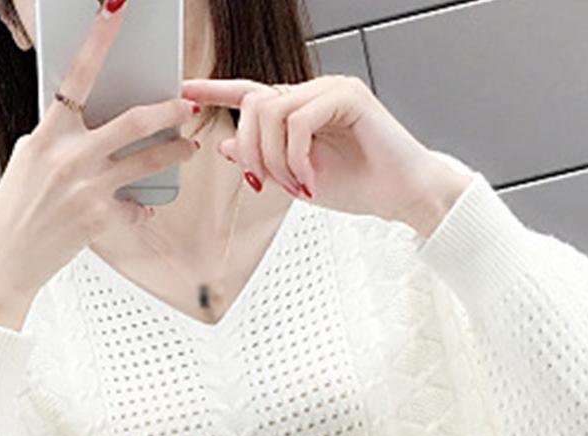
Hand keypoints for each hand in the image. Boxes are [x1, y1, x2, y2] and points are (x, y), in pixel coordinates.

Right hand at [0, 0, 199, 326]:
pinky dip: (142, 207)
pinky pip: (135, 207)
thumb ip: (57, 139)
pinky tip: (143, 207)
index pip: (77, 77)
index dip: (98, 40)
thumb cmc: (15, 212)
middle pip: (132, 121)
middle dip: (167, 110)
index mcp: (47, 135)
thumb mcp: (27, 162)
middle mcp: (69, 157)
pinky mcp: (100, 218)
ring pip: (147, 161)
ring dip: (174, 153)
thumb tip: (83, 127)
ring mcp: (88, 188)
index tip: (115, 11)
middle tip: (186, 105)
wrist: (6, 259)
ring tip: (187, 149)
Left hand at [180, 74, 473, 233]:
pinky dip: (297, 157)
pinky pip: (299, 121)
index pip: (251, 92)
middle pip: (253, 105)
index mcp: (300, 109)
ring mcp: (330, 90)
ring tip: (296, 185)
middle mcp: (313, 93)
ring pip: (272, 112)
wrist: (402, 194)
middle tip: (263, 183)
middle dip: (250, 151)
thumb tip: (225, 148)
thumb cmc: (361, 185)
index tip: (185, 92)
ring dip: (275, 159)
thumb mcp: (298, 179)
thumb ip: (264, 160)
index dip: (216, 90)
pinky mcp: (348, 96)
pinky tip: (310, 179)